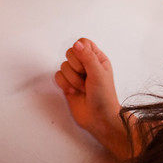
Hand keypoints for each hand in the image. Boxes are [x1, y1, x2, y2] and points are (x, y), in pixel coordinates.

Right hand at [55, 39, 132, 158]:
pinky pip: (57, 76)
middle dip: (76, 68)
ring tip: (82, 88)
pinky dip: (64, 85)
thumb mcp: (98, 74)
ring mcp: (76, 74)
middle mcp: (86, 64)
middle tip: (86, 78)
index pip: (83, 43)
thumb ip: (87, 57)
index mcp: (97, 58)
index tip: (85, 64)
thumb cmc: (104, 97)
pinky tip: (74, 92)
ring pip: (63, 65)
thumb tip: (77, 44)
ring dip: (72, 79)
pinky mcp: (67, 84)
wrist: (99, 119)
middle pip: (70, 53)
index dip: (81, 52)